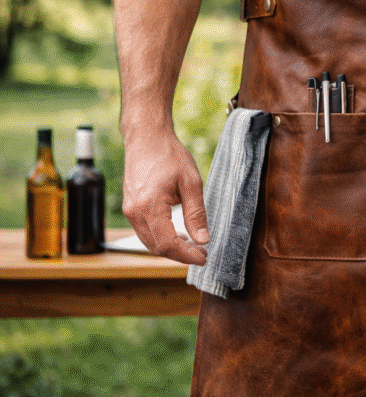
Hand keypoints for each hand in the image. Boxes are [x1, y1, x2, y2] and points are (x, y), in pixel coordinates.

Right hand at [122, 131, 209, 264]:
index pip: (167, 244)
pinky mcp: (130, 208)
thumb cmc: (169, 155)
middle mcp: (134, 213)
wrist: (146, 139)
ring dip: (171, 248)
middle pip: (156, 247)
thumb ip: (196, 213)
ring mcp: (129, 211)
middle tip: (202, 254)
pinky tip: (179, 235)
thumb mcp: (191, 182)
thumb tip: (203, 240)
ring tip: (194, 246)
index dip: (186, 255)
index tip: (204, 257)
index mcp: (149, 206)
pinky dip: (162, 238)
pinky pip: (145, 232)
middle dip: (180, 255)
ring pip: (149, 242)